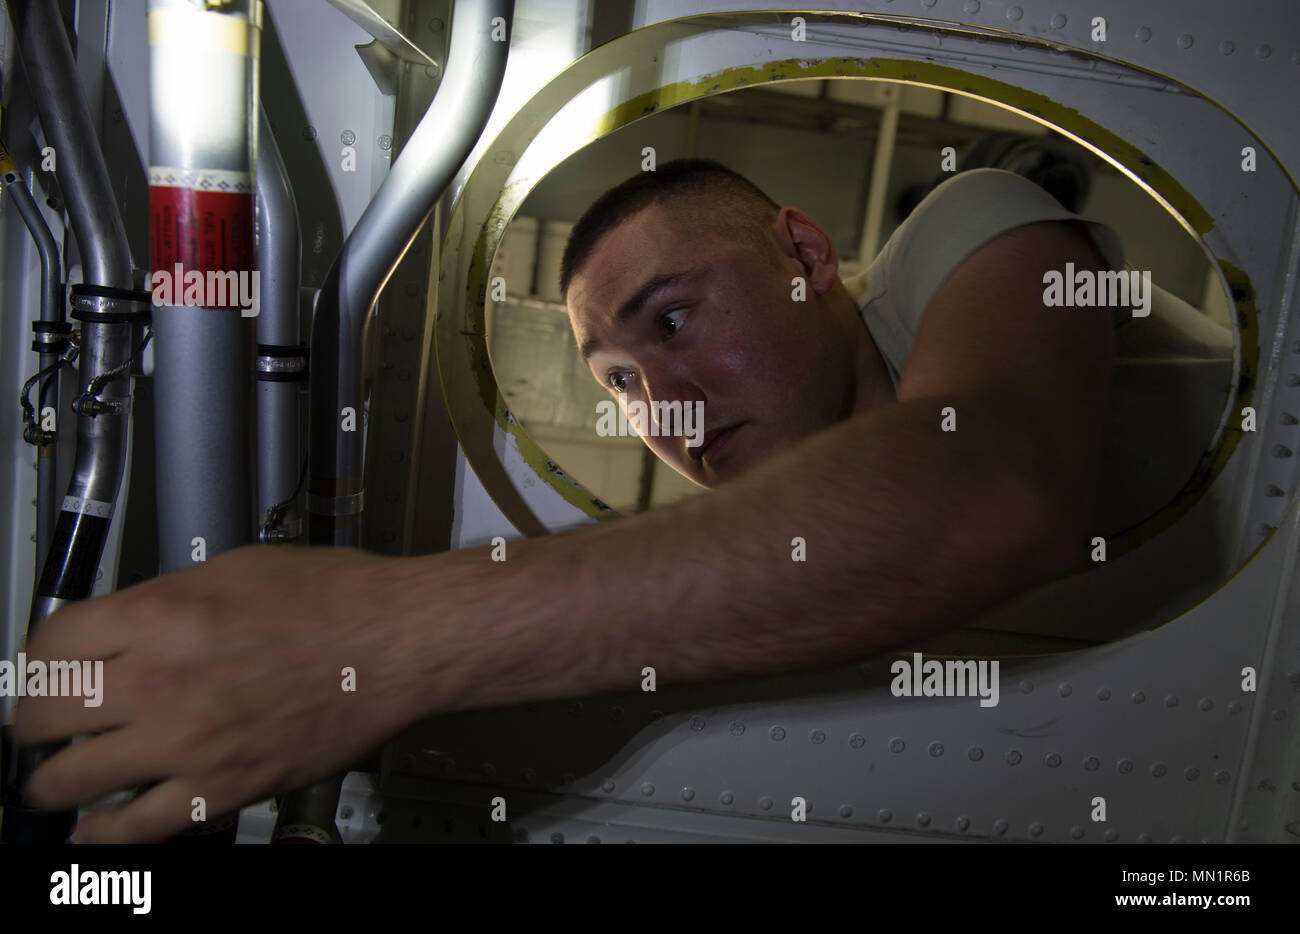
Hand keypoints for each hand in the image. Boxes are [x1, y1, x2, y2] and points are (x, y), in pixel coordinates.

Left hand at [13, 544, 419, 842]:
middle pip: (39, 716)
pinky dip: (101, 835)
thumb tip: (124, 630)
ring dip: (52, 781)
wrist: (400, 643)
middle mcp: (161, 681)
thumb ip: (166, 602)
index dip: (35, 659)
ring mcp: (188, 742)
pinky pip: (134, 830)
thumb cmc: (340, 599)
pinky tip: (98, 826)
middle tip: (42, 724)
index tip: (43, 669)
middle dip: (33, 722)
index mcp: (161, 615)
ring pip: (68, 782)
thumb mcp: (235, 570)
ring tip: (58, 778)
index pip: (47, 646)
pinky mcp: (224, 788)